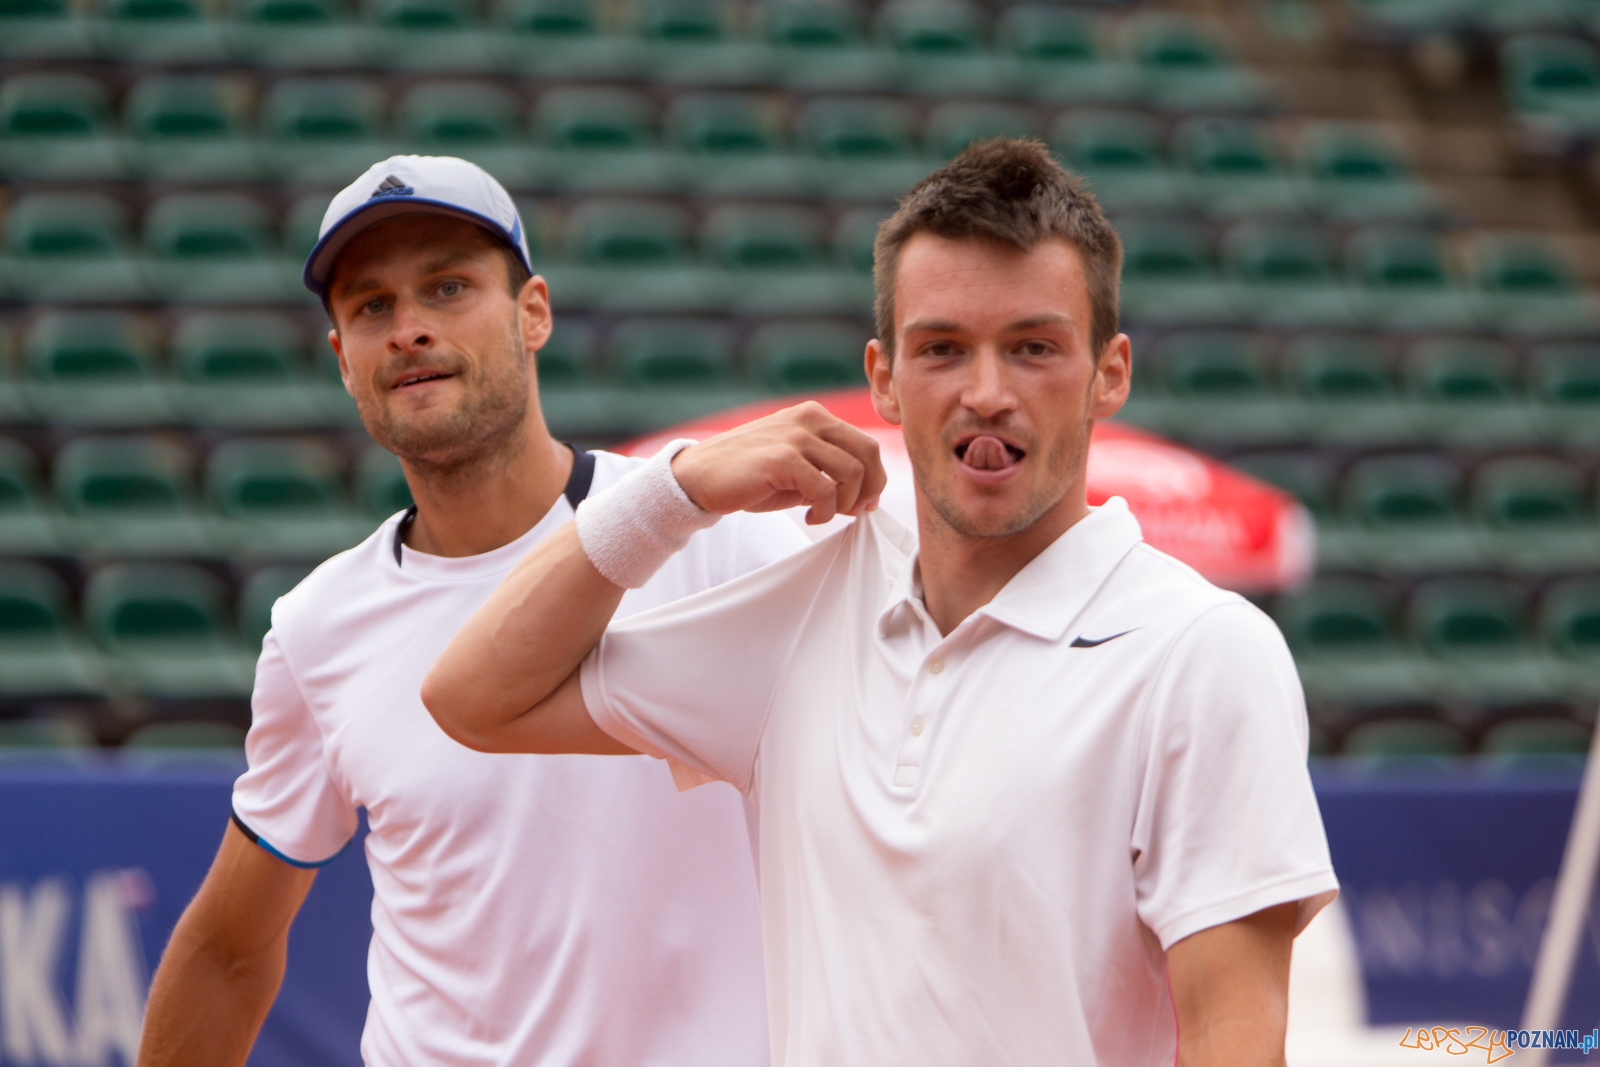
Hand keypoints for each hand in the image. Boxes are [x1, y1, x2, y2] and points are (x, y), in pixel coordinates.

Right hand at [671, 401, 886, 524]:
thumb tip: (867, 499)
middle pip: (867, 453)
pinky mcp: (782, 459)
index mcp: (814, 416)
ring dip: (845, 504)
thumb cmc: (749, 476)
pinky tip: (810, 518)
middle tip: (852, 512)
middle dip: (869, 489)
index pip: (865, 444)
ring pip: (851, 472)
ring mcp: (795, 437)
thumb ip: (829, 474)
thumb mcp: (796, 469)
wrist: (700, 477)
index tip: (863, 504)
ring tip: (824, 515)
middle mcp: (809, 419)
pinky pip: (826, 490)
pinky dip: (826, 512)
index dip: (874, 479)